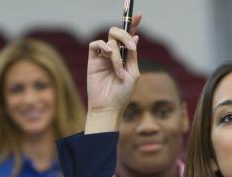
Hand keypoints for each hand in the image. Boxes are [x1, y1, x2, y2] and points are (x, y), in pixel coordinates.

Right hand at [85, 13, 141, 133]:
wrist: (109, 107)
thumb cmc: (122, 94)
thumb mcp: (133, 74)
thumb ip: (132, 55)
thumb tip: (135, 37)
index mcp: (127, 56)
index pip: (130, 36)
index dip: (133, 24)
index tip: (139, 14)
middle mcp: (115, 54)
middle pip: (118, 32)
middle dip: (125, 34)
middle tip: (130, 47)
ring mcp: (103, 56)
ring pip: (110, 40)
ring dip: (116, 55)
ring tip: (118, 71)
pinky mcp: (93, 60)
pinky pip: (96, 44)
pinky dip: (103, 46)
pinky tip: (108, 55)